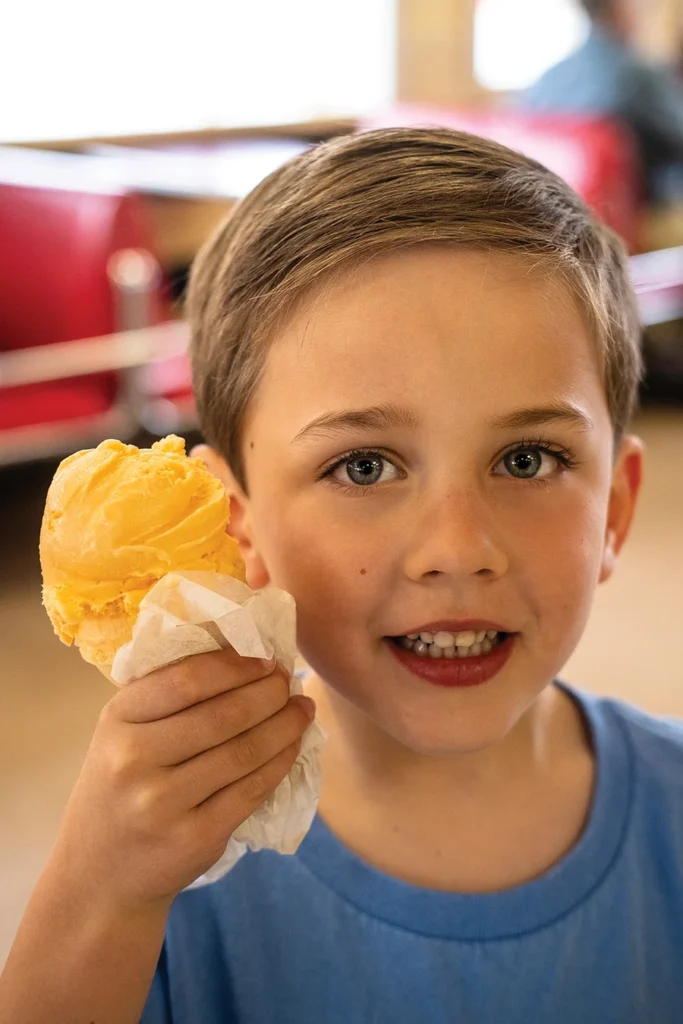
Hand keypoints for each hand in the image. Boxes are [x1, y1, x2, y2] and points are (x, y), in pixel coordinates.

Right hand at [50, 648, 313, 909]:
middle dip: (269, 693)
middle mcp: (134, 760)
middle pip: (223, 715)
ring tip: (302, 709)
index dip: (236, 667)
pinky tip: (293, 747)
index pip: (187, 680)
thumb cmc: (121, 786)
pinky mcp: (195, 838)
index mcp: (117, 719)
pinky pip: (252, 790)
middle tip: (291, 682)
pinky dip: (280, 763)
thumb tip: (245, 656)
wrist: (101, 874)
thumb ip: (168, 697)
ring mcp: (163, 803)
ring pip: (244, 752)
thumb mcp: (123, 732)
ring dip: (285, 725)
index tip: (267, 661)